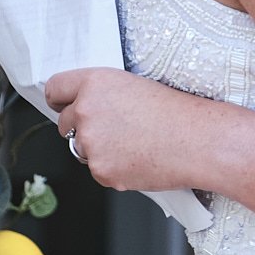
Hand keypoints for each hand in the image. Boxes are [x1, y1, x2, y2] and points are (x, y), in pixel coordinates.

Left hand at [44, 67, 225, 193]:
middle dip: (82, 128)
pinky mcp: (100, 170)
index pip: (56, 88)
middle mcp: (86, 111)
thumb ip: (104, 96)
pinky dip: (114, 169)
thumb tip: (88, 109)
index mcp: (95, 83)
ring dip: (99, 150)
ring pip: (81, 149)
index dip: (61, 99)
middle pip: (64, 123)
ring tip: (135, 144)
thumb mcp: (137, 87)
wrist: (199, 141)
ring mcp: (90, 143)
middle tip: (113, 130)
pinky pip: (99, 171)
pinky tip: (139, 159)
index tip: (63, 105)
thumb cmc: (178, 113)